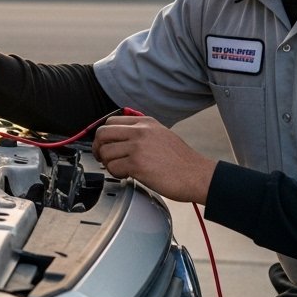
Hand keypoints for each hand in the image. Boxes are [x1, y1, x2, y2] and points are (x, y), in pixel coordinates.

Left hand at [92, 115, 215, 202]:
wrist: (197, 175)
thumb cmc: (182, 161)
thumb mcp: (162, 135)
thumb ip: (142, 133)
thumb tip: (120, 139)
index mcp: (145, 123)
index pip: (111, 122)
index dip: (103, 136)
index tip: (104, 145)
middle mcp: (140, 131)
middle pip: (102, 133)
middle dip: (98, 148)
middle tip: (103, 158)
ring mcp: (138, 147)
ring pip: (105, 152)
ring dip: (108, 163)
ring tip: (120, 169)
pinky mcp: (137, 164)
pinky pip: (112, 167)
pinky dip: (115, 173)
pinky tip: (126, 175)